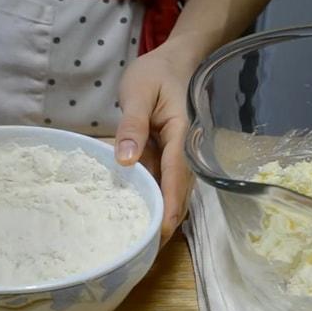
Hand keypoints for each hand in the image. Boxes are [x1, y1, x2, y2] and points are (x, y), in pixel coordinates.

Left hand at [115, 44, 196, 242]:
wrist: (174, 60)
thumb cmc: (155, 73)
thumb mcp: (138, 92)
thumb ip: (132, 125)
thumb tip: (126, 162)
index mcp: (182, 135)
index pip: (177, 177)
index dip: (170, 206)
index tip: (161, 234)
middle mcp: (185, 150)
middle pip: (179, 192)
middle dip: (166, 221)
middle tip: (144, 250)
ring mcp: (178, 155)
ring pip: (172, 190)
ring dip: (160, 213)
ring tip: (138, 239)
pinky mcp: (168, 156)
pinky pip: (162, 181)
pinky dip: (152, 197)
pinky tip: (133, 211)